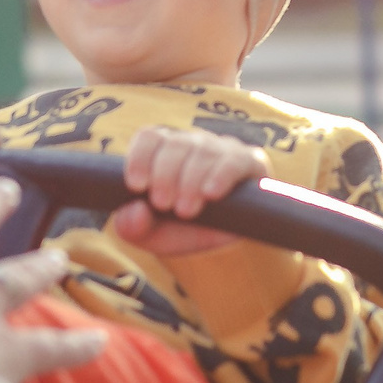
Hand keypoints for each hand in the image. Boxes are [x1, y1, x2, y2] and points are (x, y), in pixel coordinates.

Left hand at [106, 127, 269, 258]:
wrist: (224, 245)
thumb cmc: (181, 230)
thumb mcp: (151, 234)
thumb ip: (132, 225)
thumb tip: (135, 210)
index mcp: (163, 152)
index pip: (150, 137)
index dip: (140, 157)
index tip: (137, 185)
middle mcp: (192, 144)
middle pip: (175, 144)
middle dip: (165, 175)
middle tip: (163, 203)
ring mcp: (222, 150)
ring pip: (203, 151)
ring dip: (190, 180)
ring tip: (186, 210)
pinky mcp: (250, 162)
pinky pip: (235, 160)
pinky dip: (221, 175)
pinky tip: (211, 193)